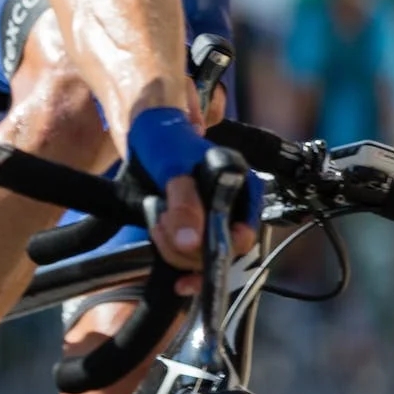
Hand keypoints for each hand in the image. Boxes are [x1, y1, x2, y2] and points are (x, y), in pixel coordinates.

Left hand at [128, 106, 258, 292]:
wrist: (148, 136)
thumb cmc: (169, 144)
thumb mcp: (176, 170)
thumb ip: (184, 204)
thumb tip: (191, 244)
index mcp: (243, 189)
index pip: (245, 232)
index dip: (226, 245)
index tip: (201, 246)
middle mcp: (233, 210)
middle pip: (221, 251)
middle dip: (188, 244)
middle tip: (163, 220)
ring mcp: (213, 223)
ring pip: (201, 257)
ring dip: (173, 246)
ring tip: (158, 218)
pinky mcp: (193, 232)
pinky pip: (188, 258)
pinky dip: (172, 257)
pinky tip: (161, 244)